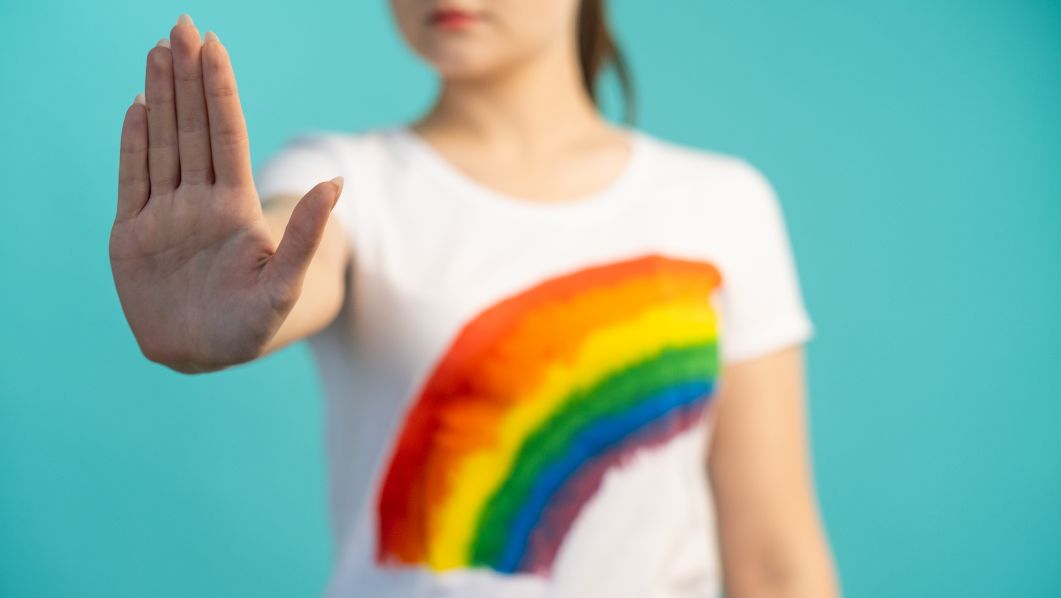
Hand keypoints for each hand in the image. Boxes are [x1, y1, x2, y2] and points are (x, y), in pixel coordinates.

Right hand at [110, 14, 342, 372]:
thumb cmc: (253, 324)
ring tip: (159, 53)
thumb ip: (305, 235)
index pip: (227, 137)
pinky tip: (136, 107)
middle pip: (194, 129)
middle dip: (187, 79)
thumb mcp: (284, 283)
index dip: (219, 92)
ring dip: (160, 99)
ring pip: (164, 144)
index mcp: (235, 209)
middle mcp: (201, 202)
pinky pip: (133, 179)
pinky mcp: (134, 234)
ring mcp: (166, 214)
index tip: (213, 47)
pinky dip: (133, 145)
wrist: (205, 354)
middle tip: (181, 27)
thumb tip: (336, 181)